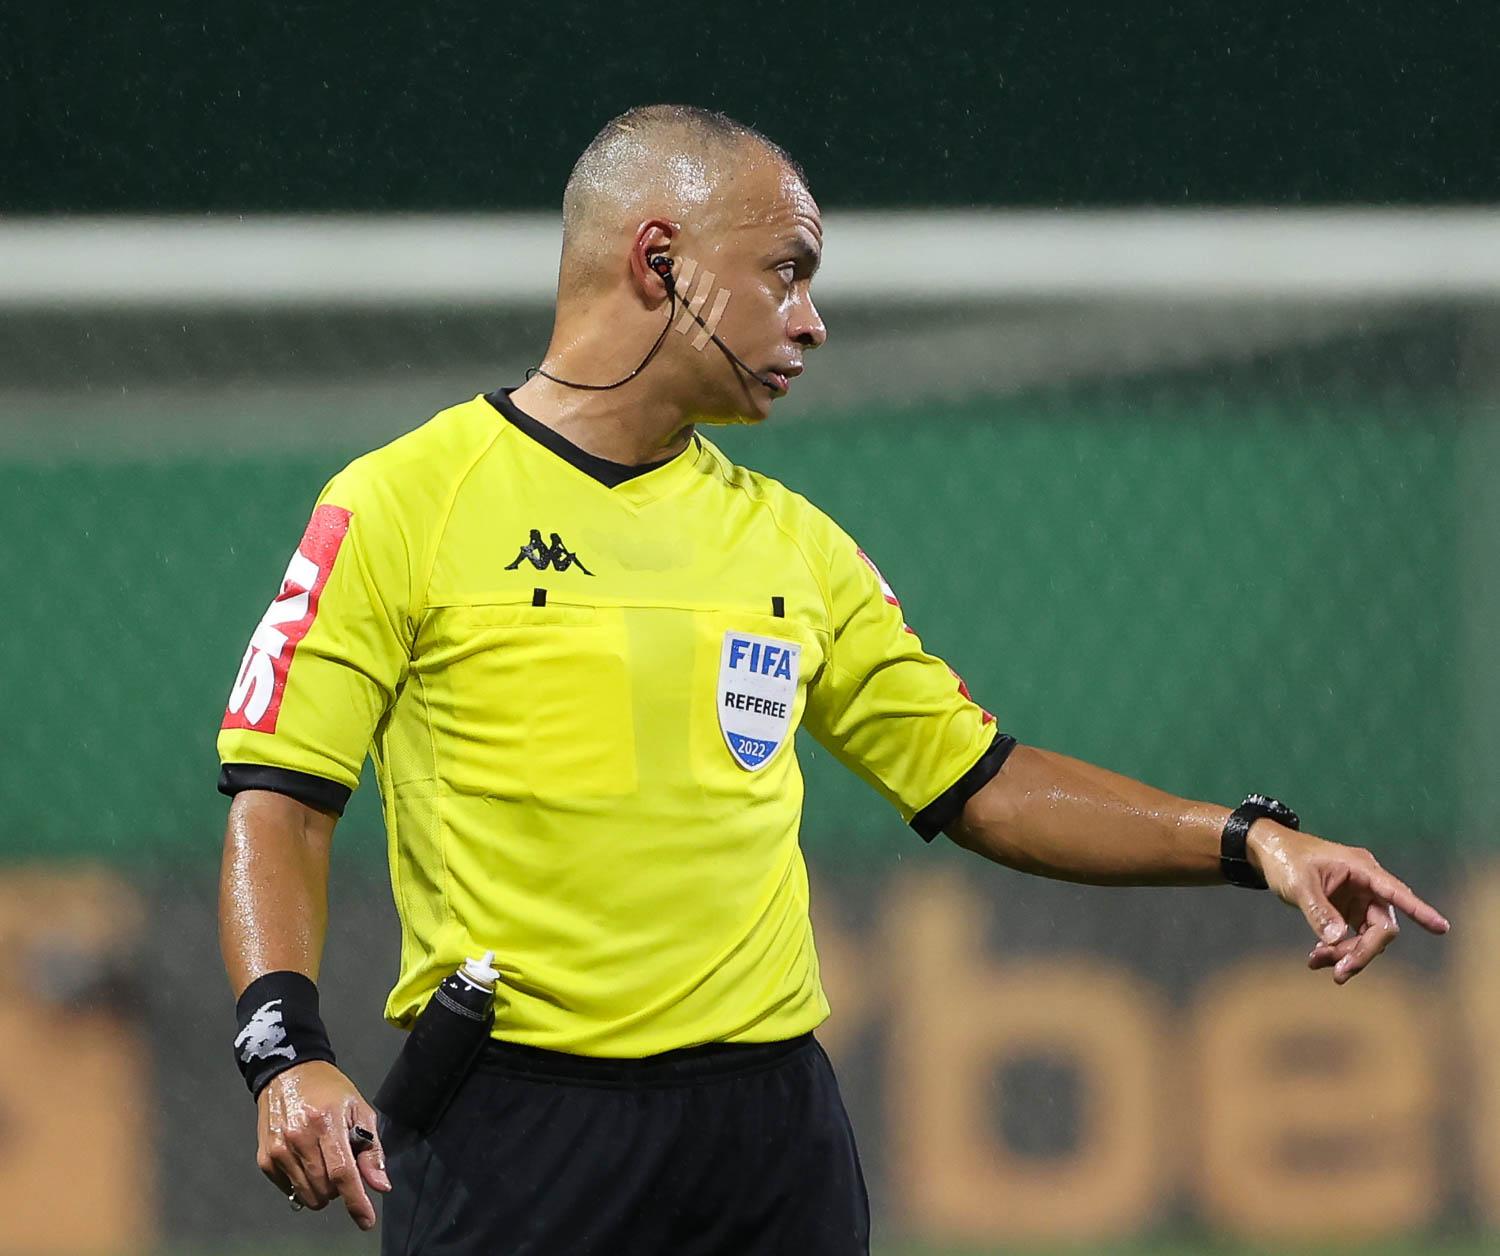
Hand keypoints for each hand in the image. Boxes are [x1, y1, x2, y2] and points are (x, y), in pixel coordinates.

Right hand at [256, 1060, 390, 1230]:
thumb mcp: (359, 1110)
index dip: (356, 1201)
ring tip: (324, 1161)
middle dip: (340, 1188)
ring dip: (322, 1189)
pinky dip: (303, 1184)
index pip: (342, 1173)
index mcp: (326, 1123)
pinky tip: (306, 1161)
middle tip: (342, 1164)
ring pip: (307, 1195)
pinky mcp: (265, 1159)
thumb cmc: (329, 1090)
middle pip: (325, 1189)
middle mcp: (298, 1138)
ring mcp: (278, 1150)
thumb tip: (380, 1186)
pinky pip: (289, 1190)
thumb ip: (371, 1150)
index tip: (366, 1220)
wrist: (288, 1073)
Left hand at [1248, 822, 1450, 982]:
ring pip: (1366, 937)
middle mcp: (1366, 885)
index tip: (1441, 927)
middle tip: (1340, 973)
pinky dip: (1337, 950)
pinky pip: (1351, 937)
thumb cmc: (1285, 859)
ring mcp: (1357, 900)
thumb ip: (1319, 911)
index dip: (1419, 910)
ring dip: (1347, 954)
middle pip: (1381, 927)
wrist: (1268, 852)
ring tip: (1316, 962)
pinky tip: (1317, 958)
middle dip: (1362, 952)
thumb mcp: (1299, 884)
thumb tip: (1338, 940)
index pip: (1397, 892)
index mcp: (1362, 869)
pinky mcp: (1345, 911)